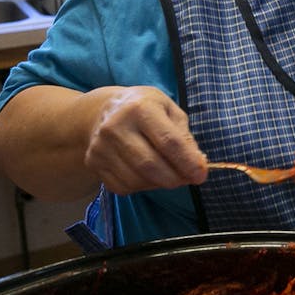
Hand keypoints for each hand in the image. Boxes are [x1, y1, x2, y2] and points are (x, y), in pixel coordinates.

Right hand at [84, 86, 206, 194]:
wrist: (103, 110)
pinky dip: (141, 187)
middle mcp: (116, 126)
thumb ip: (184, 136)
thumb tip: (197, 165)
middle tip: (188, 179)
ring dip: (159, 184)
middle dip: (175, 178)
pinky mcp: (93, 162)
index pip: (168, 141)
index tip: (201, 175)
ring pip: (136, 179)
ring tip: (169, 175)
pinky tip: (147, 175)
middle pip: (150, 165)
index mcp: (140, 108)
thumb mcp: (169, 110)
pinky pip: (122, 186)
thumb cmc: (145, 109)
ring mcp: (100, 146)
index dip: (187, 162)